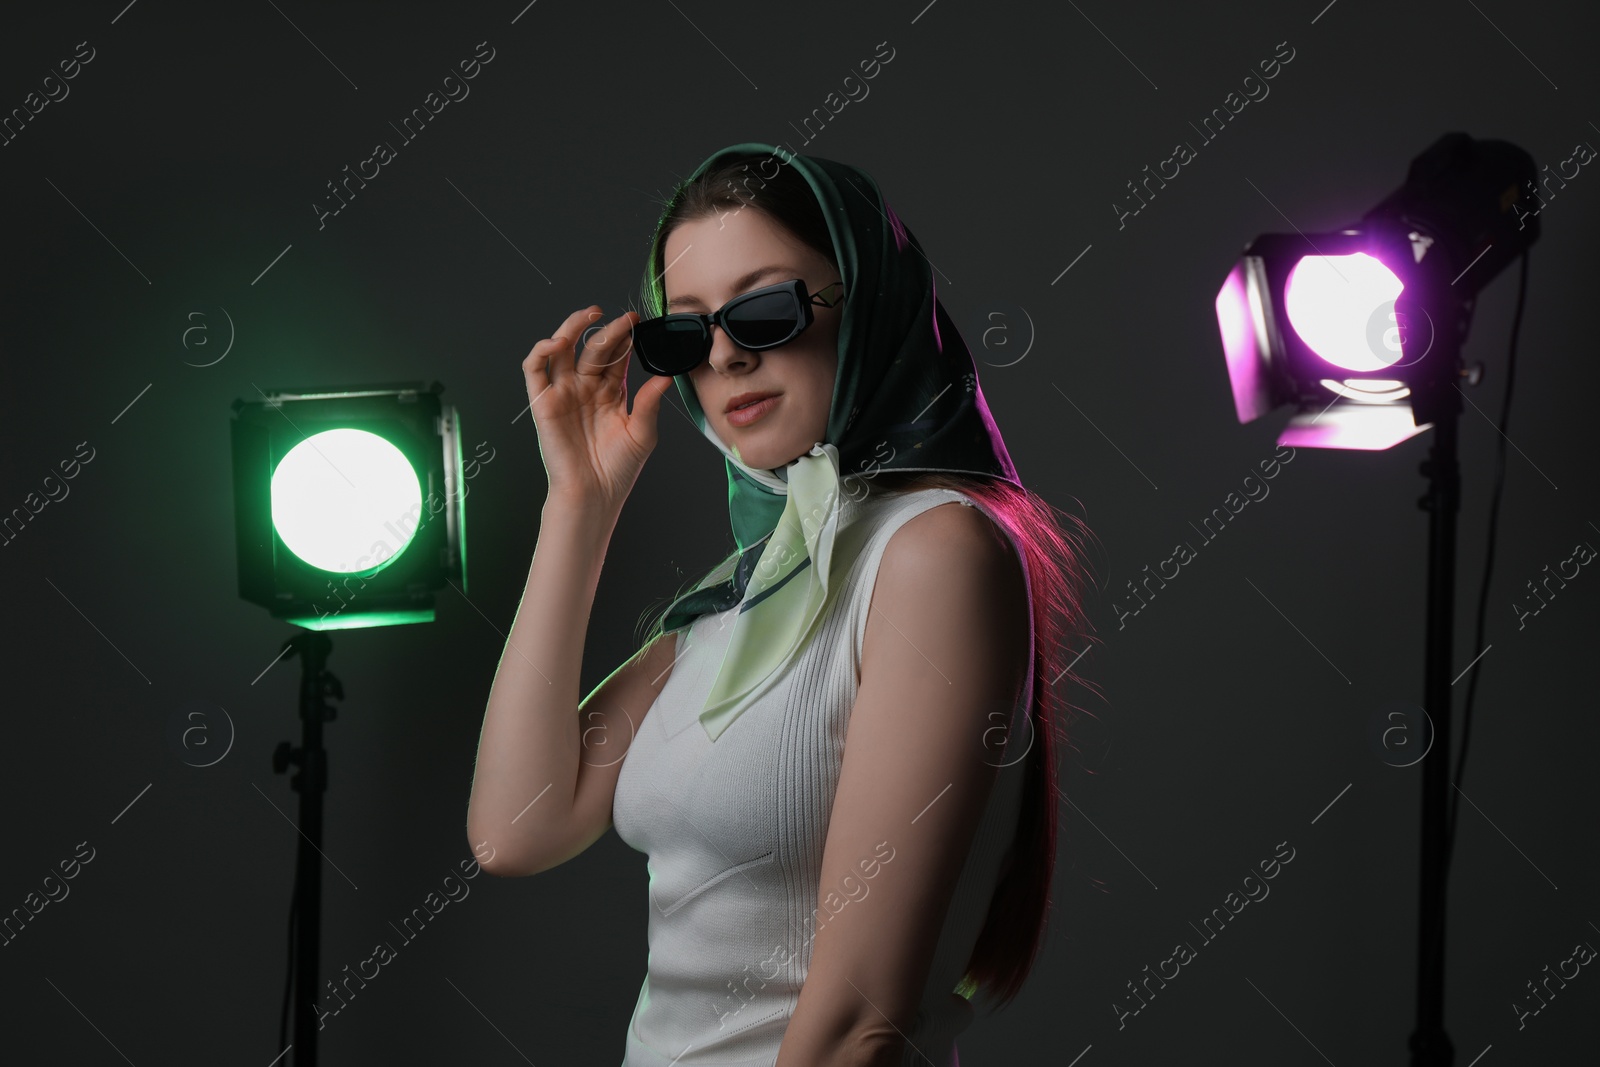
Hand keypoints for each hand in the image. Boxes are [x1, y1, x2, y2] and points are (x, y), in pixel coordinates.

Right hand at [522, 306, 676, 513]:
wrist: (594, 494)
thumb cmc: (618, 469)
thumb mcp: (642, 433)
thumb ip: (649, 402)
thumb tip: (666, 375)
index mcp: (610, 393)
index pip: (616, 357)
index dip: (625, 338)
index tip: (639, 322)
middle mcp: (585, 389)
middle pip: (593, 349)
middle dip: (608, 331)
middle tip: (625, 319)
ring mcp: (563, 393)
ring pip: (562, 349)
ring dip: (573, 327)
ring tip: (591, 314)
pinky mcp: (543, 402)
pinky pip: (535, 369)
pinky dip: (541, 350)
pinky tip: (558, 341)